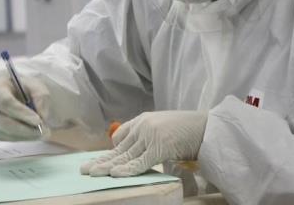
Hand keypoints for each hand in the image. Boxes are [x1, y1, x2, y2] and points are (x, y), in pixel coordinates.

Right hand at [0, 74, 49, 140]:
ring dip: (24, 136)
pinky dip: (18, 138)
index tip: (38, 121)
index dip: (22, 113)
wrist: (4, 90)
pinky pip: (1, 137)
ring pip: (3, 132)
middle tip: (44, 132)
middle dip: (26, 129)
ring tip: (41, 133)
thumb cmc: (19, 87)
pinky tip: (28, 133)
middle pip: (3, 121)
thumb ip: (41, 97)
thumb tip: (42, 116)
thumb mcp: (33, 84)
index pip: (6, 102)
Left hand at [80, 111, 206, 176]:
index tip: (101, 161)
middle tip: (85, 169)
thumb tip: (137, 153)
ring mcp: (151, 136)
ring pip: (125, 156)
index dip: (111, 151)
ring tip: (92, 174)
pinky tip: (114, 174)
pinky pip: (140, 163)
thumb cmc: (190, 130)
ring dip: (108, 167)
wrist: (208, 127)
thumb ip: (150, 136)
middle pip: (119, 148)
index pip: (121, 136)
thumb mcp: (164, 128)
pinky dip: (127, 170)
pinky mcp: (160, 148)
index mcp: (144, 119)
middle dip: (102, 160)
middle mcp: (144, 125)